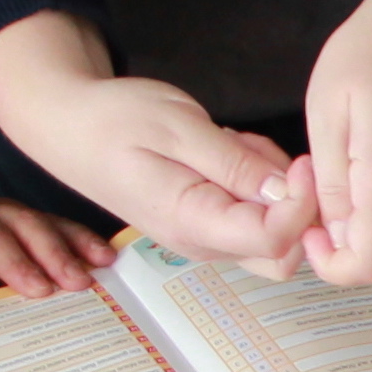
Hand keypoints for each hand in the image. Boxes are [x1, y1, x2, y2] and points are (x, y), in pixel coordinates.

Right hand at [0, 10, 307, 266]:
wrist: (68, 125)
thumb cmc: (114, 120)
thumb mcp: (179, 128)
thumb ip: (235, 164)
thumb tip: (286, 192)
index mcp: (192, 222)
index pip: (275, 239)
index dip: (303, 203)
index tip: (302, 162)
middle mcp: (200, 242)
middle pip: (283, 251)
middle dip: (293, 203)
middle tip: (258, 151)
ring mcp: (202, 236)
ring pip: (271, 232)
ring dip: (270, 186)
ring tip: (227, 141)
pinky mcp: (204, 222)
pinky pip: (250, 213)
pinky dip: (254, 180)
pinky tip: (223, 148)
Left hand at [0, 192, 117, 309]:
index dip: (13, 262)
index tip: (38, 291)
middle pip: (22, 225)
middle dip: (52, 254)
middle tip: (79, 285)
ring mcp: (8, 214)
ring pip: (46, 223)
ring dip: (75, 245)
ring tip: (104, 266)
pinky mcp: (27, 224)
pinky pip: (57, 229)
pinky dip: (81, 243)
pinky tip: (104, 258)